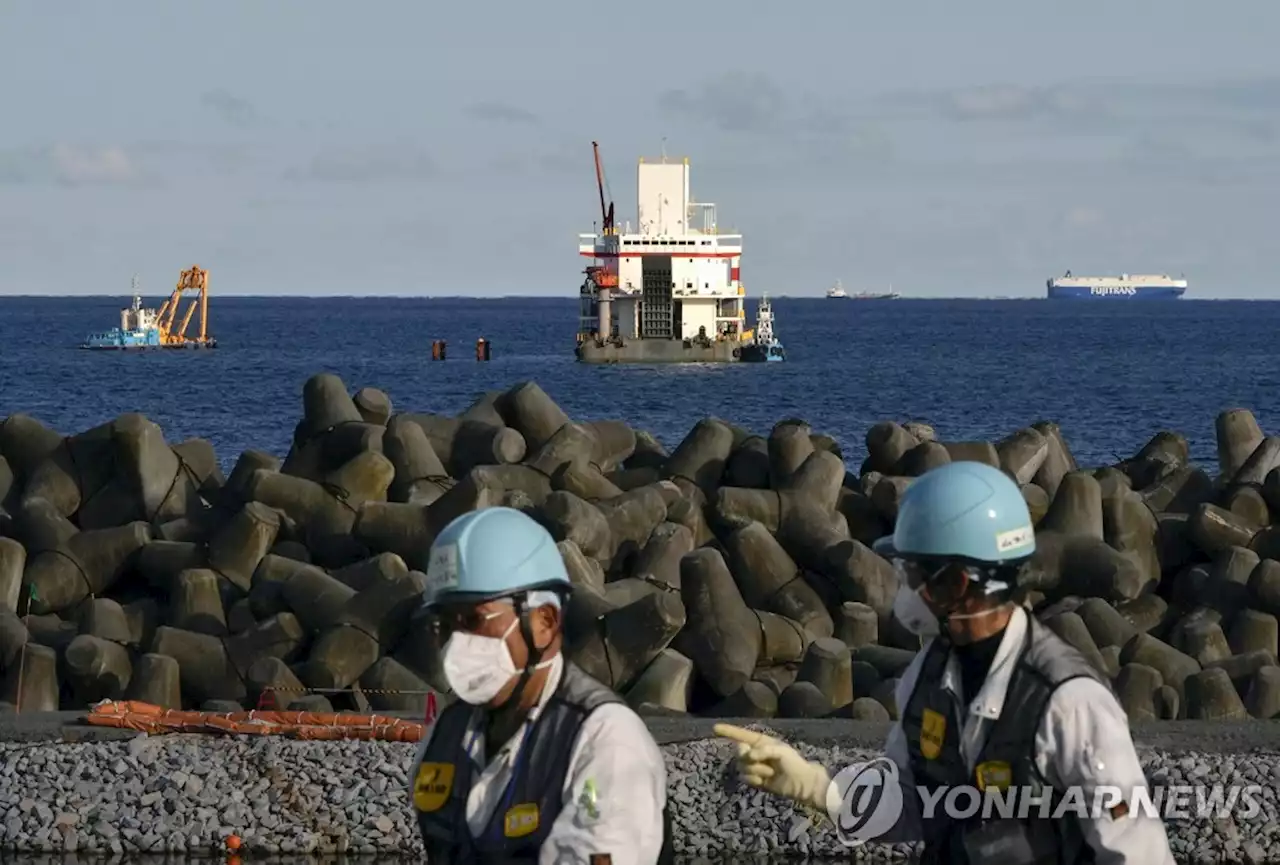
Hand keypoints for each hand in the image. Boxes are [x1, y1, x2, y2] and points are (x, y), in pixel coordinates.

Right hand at [714, 723, 834, 814]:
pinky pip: (745, 777)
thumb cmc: (794, 763)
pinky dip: (753, 778)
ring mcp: (754, 766)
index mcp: (761, 742)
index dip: (728, 731)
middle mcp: (755, 752)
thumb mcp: (781, 751)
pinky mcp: (755, 779)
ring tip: (769, 772)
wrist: (801, 784)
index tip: (715, 728)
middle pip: (738, 751)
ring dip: (755, 770)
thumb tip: (747, 756)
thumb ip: (762, 750)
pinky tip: (764, 781)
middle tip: (759, 759)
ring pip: (741, 766)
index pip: (741, 734)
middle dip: (747, 756)